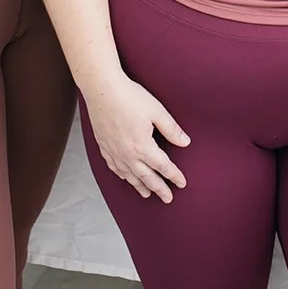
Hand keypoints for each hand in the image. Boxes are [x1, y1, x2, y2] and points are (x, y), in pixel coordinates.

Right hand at [84, 73, 189, 202]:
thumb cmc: (130, 97)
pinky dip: (123, 176)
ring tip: (147, 194)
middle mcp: (128, 154)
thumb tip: (185, 142)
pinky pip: (115, 168)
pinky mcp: (104, 147)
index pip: (163, 166)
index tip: (182, 183)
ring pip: (130, 176)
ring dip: (140, 186)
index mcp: (143, 146)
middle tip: (168, 199)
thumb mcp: (157, 111)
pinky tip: (126, 177)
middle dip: (159, 189)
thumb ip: (171, 129)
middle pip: (147, 177)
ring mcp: (114, 152)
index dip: (174, 176)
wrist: (102, 90)